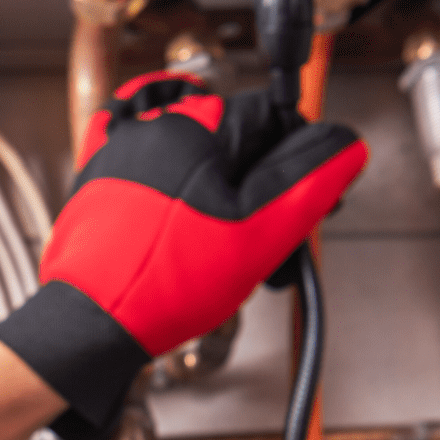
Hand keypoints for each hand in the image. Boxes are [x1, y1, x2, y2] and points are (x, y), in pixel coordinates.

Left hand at [0, 73, 366, 439]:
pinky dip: (170, 180)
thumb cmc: (166, 283)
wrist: (93, 321)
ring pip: (197, 153)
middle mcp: (157, 121)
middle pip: (236, 137)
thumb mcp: (259, 235)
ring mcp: (122, 144)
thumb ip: (310, 182)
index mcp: (201, 123)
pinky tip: (177, 214)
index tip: (301, 204)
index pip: (277, 117)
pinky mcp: (98, 173)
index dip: (301, 163)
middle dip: (258, 185)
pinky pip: (146, 157)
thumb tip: (346, 145)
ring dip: (218, 191)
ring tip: (218, 245)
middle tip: (261, 238)